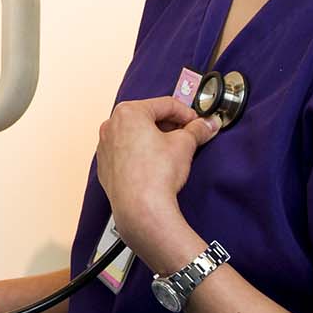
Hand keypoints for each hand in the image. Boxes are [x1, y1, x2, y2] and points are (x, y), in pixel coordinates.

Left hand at [96, 96, 218, 263]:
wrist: (140, 209)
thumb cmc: (155, 175)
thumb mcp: (184, 145)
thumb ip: (197, 130)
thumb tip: (206, 125)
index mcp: (128, 112)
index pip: (165, 104)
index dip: (187, 113)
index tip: (197, 122)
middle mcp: (111, 126)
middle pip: (148, 118)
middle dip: (171, 126)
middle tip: (189, 135)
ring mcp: (105, 147)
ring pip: (136, 135)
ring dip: (156, 139)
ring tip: (174, 151)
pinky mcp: (106, 166)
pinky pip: (127, 152)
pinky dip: (143, 153)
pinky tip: (157, 165)